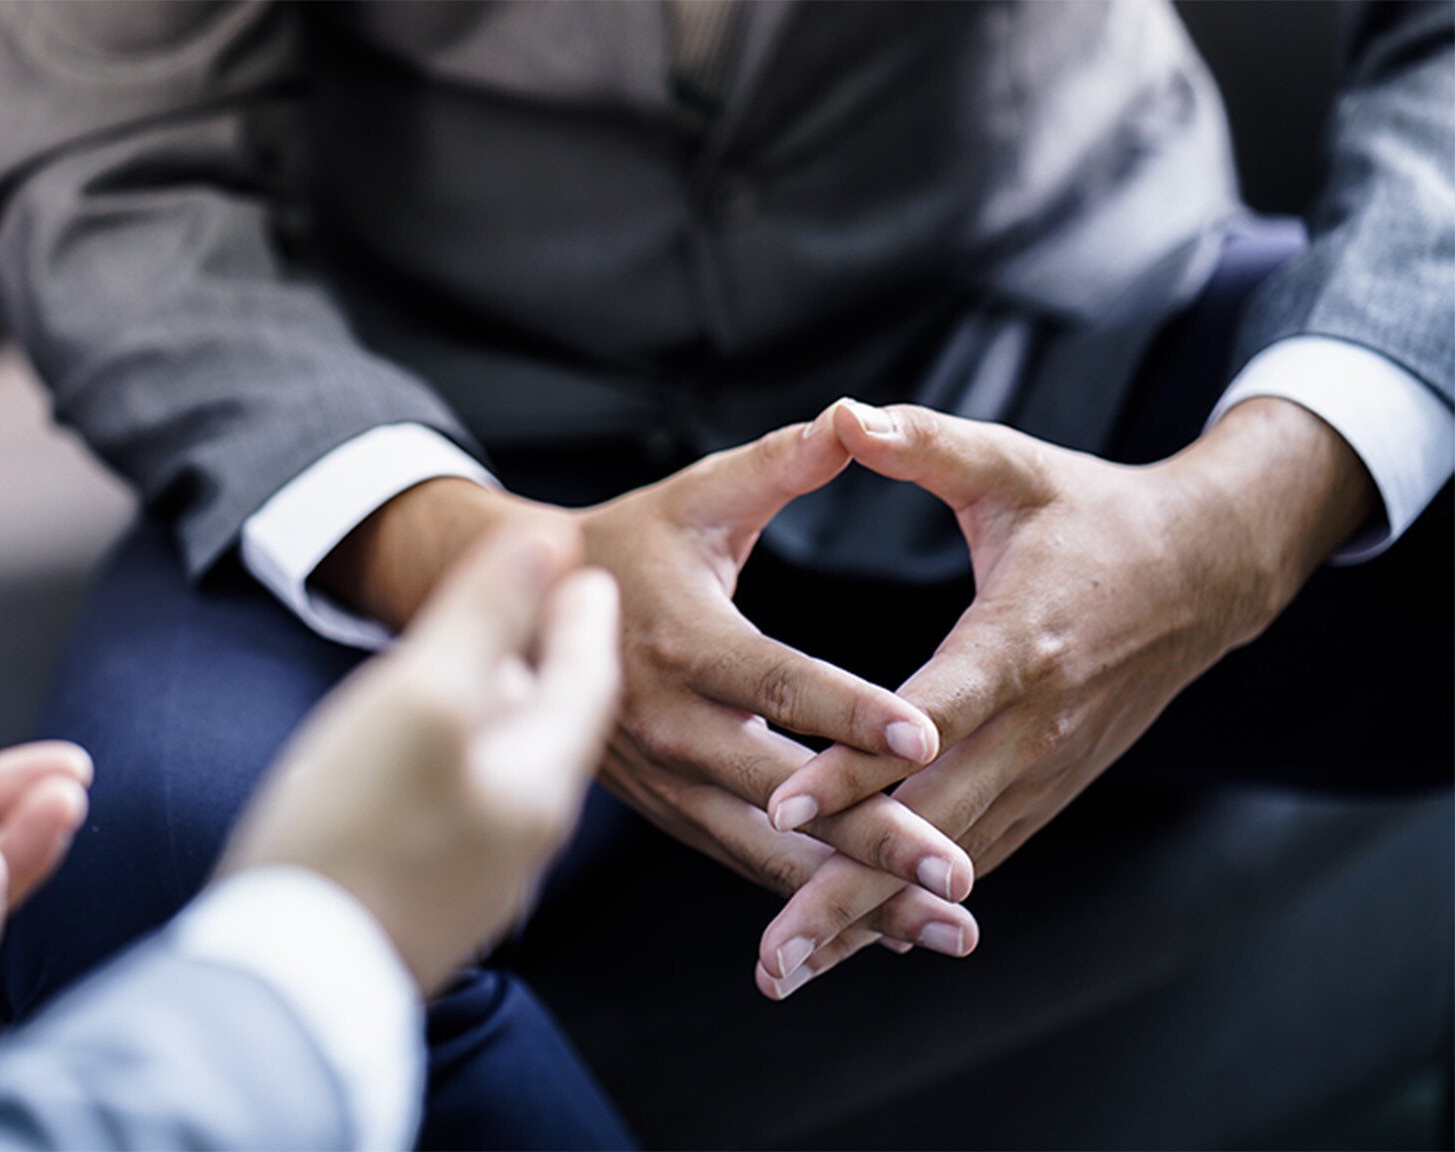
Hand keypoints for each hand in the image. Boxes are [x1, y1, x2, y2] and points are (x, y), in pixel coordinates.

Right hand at [221, 521, 619, 992]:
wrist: (287, 987)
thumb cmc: (353, 836)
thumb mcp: (424, 696)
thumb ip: (488, 615)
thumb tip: (552, 540)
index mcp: (538, 781)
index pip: (586, 679)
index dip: (581, 615)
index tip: (583, 569)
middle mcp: (521, 835)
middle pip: (548, 727)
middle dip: (548, 664)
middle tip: (544, 610)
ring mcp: (472, 877)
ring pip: (503, 771)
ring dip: (499, 714)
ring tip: (478, 673)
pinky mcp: (422, 903)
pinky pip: (457, 811)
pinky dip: (455, 763)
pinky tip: (415, 761)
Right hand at [317, 423, 975, 921]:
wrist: (516, 617)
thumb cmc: (629, 544)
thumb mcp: (697, 497)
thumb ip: (778, 465)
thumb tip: (855, 421)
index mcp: (686, 641)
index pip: (779, 683)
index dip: (852, 711)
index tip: (927, 736)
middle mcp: (672, 725)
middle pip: (784, 792)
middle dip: (874, 838)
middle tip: (957, 877)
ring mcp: (666, 780)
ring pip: (767, 849)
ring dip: (856, 894)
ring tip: (945, 930)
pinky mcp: (668, 811)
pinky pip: (744, 861)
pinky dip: (811, 896)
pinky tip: (882, 927)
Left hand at [753, 397, 1370, 996]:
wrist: (1206, 569)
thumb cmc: (1090, 511)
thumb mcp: (1012, 467)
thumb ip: (926, 445)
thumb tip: (844, 415)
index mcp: (1019, 642)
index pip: (926, 717)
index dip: (856, 764)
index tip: (785, 804)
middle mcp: (1035, 725)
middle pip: (930, 824)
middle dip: (846, 891)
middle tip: (770, 953)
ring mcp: (1046, 769)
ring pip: (948, 861)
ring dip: (869, 920)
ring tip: (786, 970)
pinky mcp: (1047, 790)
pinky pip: (973, 857)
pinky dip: (912, 907)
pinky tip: (847, 946)